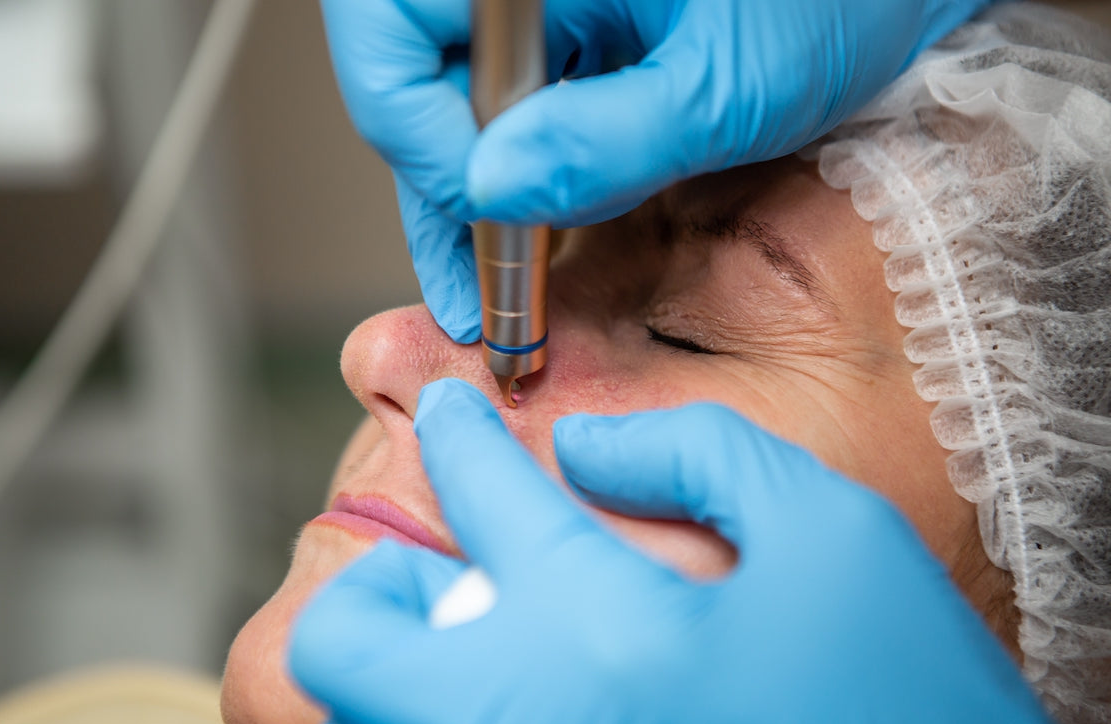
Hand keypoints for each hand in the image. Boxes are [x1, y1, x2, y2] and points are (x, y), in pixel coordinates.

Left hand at [289, 378, 1108, 723]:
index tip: (449, 417)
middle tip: (435, 574)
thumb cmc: (910, 715)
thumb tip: (588, 447)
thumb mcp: (836, 542)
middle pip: (347, 637)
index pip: (480, 491)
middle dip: (378, 583)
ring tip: (443, 682)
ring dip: (373, 702)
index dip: (458, 435)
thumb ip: (697, 455)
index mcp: (598, 626)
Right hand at [319, 0, 992, 340]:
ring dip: (478, 199)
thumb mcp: (726, 84)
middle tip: (477, 293)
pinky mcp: (570, 33)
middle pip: (414, 75)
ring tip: (503, 295)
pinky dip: (518, 178)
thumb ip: (606, 140)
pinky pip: (507, 110)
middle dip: (444, 189)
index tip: (487, 210)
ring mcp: (542, 4)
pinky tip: (535, 239)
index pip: (396, 31)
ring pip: (453, 104)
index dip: (420, 132)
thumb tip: (492, 189)